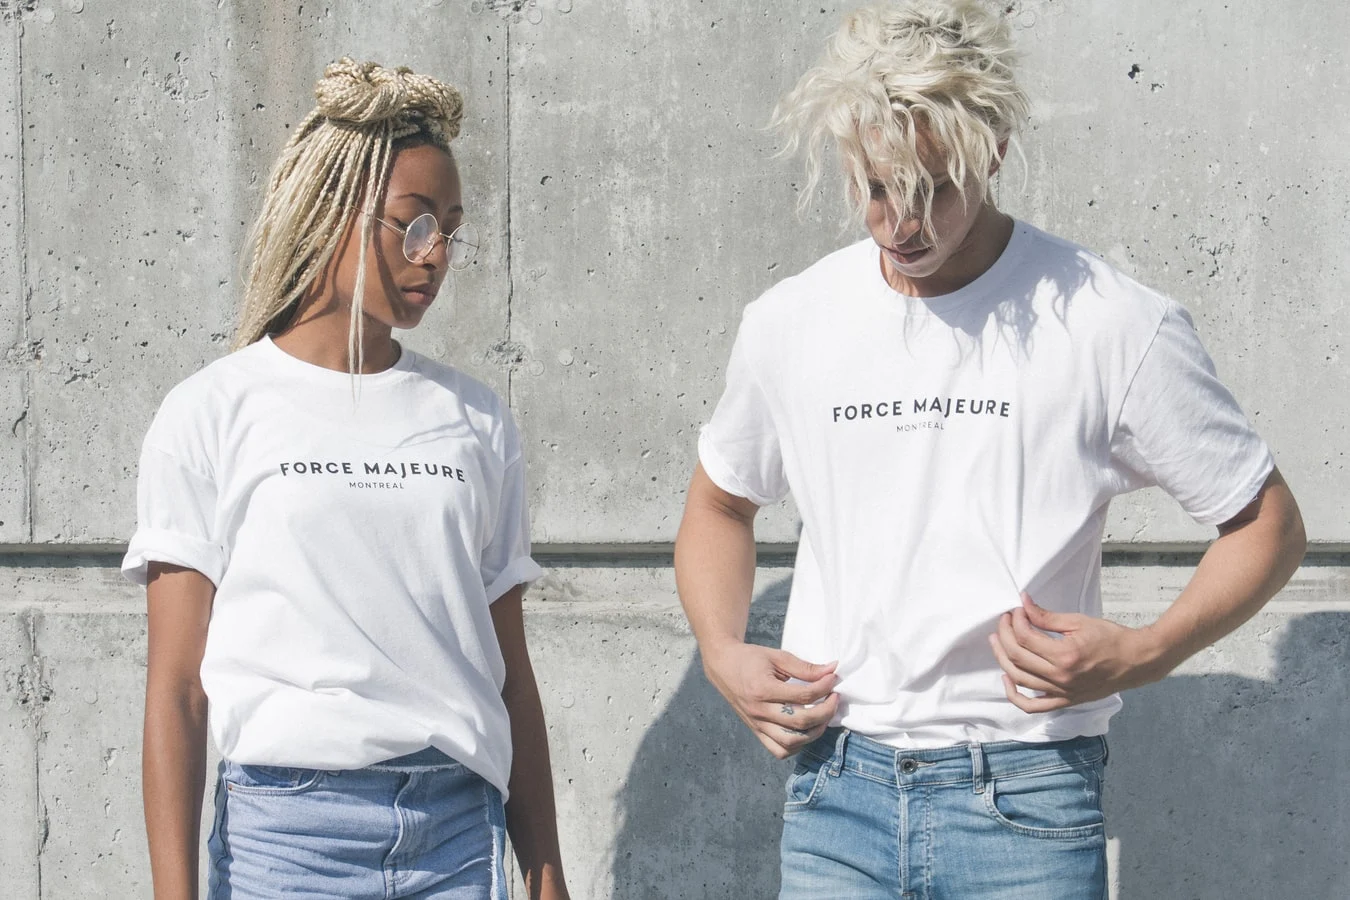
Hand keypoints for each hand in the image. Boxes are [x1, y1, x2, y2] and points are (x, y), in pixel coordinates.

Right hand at [701, 640, 838, 758]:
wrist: (723, 666)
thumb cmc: (750, 659)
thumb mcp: (777, 656)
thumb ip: (805, 667)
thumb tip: (832, 670)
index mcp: (763, 690)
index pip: (803, 696)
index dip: (824, 688)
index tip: (832, 678)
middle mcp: (759, 711)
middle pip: (800, 722)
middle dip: (825, 711)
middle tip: (834, 698)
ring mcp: (757, 724)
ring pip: (791, 742)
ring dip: (814, 732)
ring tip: (823, 716)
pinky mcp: (756, 731)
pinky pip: (779, 751)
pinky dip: (796, 746)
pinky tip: (805, 730)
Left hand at [988, 592, 1165, 712]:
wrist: (1136, 661)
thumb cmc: (1111, 638)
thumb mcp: (1079, 622)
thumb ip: (1047, 617)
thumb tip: (1024, 603)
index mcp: (1065, 655)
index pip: (1026, 638)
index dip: (1016, 621)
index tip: (1017, 610)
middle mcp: (1061, 677)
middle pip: (1018, 657)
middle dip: (1005, 635)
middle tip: (1005, 620)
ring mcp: (1062, 692)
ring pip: (1020, 679)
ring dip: (1003, 658)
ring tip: (998, 640)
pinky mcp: (1065, 701)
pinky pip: (1033, 706)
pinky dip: (1015, 696)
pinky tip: (1007, 678)